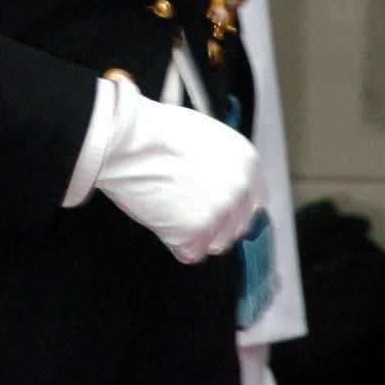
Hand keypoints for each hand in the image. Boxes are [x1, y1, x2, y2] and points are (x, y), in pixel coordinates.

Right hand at [89, 80, 264, 262]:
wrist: (129, 141)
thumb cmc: (156, 132)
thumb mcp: (206, 137)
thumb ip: (224, 164)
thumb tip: (221, 182)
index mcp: (247, 162)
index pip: (255, 202)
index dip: (234, 208)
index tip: (219, 210)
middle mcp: (240, 190)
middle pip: (236, 226)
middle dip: (214, 223)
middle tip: (186, 209)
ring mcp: (219, 214)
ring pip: (214, 243)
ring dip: (195, 234)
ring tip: (170, 208)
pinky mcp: (195, 234)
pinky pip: (188, 252)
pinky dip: (172, 240)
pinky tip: (160, 215)